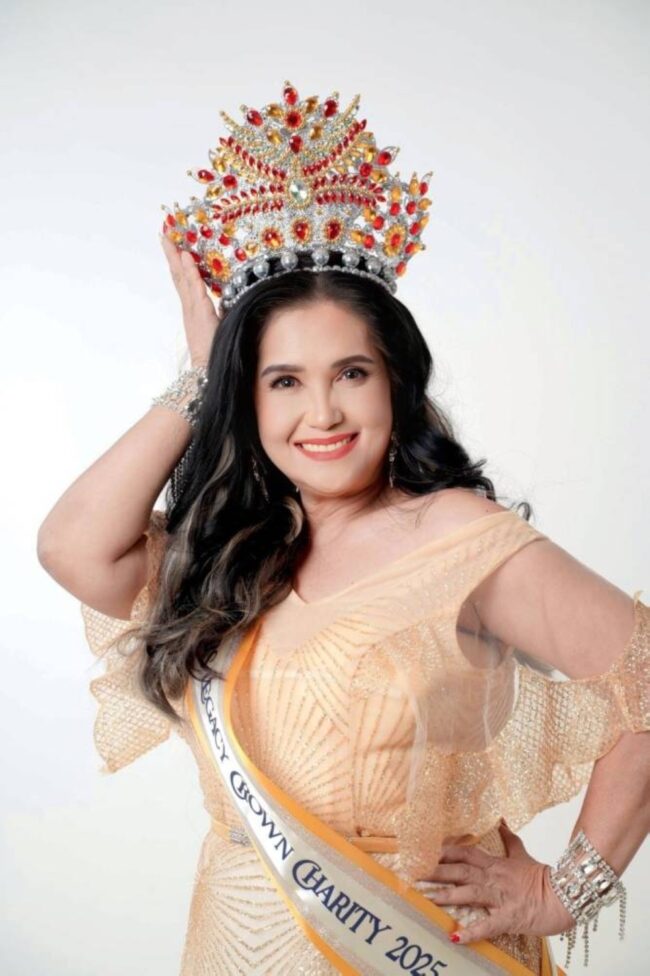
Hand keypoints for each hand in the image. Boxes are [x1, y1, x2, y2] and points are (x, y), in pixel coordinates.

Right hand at [160, 232, 222, 366]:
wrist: (208, 371)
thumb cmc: (216, 351)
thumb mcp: (222, 325)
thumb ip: (224, 310)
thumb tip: (232, 298)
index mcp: (194, 309)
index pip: (184, 281)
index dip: (179, 263)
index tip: (174, 245)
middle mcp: (190, 307)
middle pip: (178, 275)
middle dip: (172, 254)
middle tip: (165, 234)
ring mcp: (193, 309)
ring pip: (183, 278)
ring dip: (177, 257)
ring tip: (171, 239)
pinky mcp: (200, 313)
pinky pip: (196, 288)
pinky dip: (191, 272)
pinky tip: (188, 258)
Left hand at [420, 820, 574, 944]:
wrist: (566, 895)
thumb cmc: (543, 876)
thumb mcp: (522, 853)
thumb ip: (508, 839)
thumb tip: (500, 820)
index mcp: (494, 863)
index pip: (464, 852)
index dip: (443, 851)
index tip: (423, 850)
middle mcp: (493, 878)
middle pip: (460, 871)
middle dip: (436, 871)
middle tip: (413, 871)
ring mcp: (500, 898)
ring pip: (469, 893)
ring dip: (447, 896)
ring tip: (426, 898)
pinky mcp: (508, 918)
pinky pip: (488, 926)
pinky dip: (472, 932)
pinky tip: (455, 937)